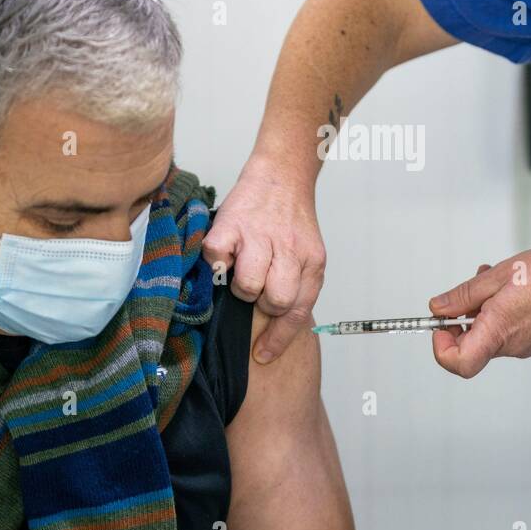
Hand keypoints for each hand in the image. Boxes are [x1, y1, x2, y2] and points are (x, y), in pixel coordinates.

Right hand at [203, 154, 325, 362]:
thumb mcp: (307, 253)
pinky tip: (226, 252)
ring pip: (248, 286)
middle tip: (258, 288)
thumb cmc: (290, 221)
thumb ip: (296, 284)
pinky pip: (218, 259)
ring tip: (241, 269)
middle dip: (263, 304)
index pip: (298, 311)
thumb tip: (274, 327)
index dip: (279, 338)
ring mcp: (259, 236)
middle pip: (276, 302)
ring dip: (241, 285)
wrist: (282, 174)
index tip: (263, 355)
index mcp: (312, 262)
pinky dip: (217, 261)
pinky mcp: (230, 224)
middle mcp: (289, 249)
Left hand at [428, 248, 530, 377]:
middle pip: (469, 345)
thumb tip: (438, 308)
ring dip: (482, 308)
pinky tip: (513, 288)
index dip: (441, 346)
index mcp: (498, 330)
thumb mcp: (501, 274)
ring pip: (488, 333)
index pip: (457, 363)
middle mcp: (510, 346)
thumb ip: (465, 294)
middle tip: (472, 289)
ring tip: (495, 279)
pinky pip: (505, 331)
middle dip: (462, 316)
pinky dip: (499, 312)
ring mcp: (524, 345)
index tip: (442, 322)